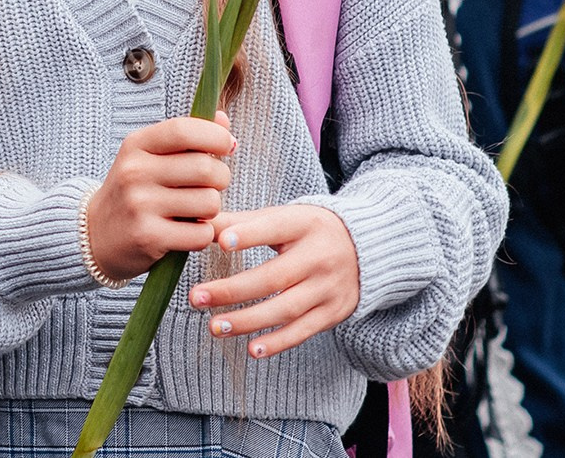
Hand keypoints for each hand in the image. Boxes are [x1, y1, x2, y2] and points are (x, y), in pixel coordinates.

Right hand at [84, 111, 233, 282]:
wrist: (97, 236)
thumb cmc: (134, 191)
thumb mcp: (150, 157)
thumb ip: (187, 137)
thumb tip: (223, 119)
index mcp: (136, 145)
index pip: (183, 130)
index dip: (215, 136)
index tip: (227, 146)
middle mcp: (135, 172)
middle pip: (206, 168)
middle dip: (221, 178)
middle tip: (211, 186)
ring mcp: (140, 205)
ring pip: (209, 203)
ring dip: (211, 210)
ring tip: (194, 210)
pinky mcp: (148, 237)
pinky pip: (201, 233)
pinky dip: (202, 234)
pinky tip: (185, 231)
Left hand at [189, 204, 361, 358]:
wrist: (367, 248)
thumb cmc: (309, 230)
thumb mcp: (284, 217)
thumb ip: (242, 221)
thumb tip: (199, 222)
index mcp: (304, 224)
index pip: (273, 228)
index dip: (248, 235)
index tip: (221, 241)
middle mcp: (319, 257)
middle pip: (273, 277)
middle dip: (232, 290)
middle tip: (197, 297)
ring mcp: (327, 288)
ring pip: (285, 309)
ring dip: (248, 321)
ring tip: (215, 327)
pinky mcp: (333, 313)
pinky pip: (302, 331)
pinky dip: (277, 342)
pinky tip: (252, 349)